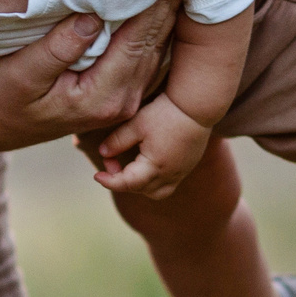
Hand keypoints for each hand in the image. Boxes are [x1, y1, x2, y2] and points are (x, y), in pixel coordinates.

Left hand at [89, 94, 212, 199]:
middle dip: (122, 180)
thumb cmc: (166, 112)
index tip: (96, 175)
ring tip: (130, 168)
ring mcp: (181, 172)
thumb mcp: (137, 124)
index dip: (109, 181)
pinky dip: (154, 181)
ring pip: (157, 192)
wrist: (198, 105)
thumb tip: (103, 154)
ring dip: (140, 185)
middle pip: (141, 190)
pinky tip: (146, 163)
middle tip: (111, 161)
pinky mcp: (188, 165)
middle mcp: (170, 174)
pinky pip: (169, 184)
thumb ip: (117, 141)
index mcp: (155, 166)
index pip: (127, 183)